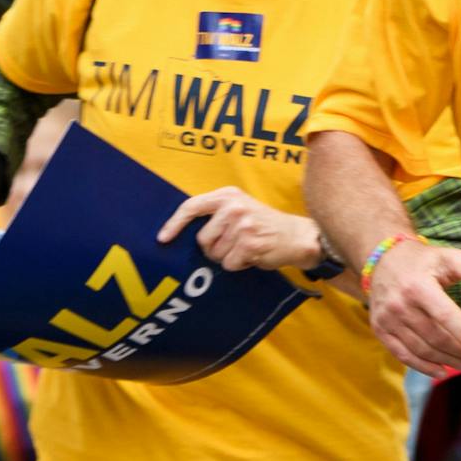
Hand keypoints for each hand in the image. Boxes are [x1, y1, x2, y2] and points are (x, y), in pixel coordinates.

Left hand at [157, 187, 318, 270]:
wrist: (297, 236)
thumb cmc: (264, 225)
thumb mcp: (241, 209)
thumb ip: (216, 214)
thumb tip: (179, 232)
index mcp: (229, 195)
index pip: (192, 206)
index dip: (174, 224)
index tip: (163, 238)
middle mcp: (234, 207)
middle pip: (202, 239)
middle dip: (214, 248)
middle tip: (235, 244)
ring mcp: (242, 225)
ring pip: (215, 254)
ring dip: (228, 257)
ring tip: (247, 247)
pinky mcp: (249, 244)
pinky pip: (229, 264)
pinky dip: (239, 265)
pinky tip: (253, 255)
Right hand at [366, 239, 460, 374]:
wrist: (383, 261)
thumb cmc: (424, 261)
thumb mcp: (447, 257)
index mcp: (418, 286)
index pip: (444, 315)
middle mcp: (399, 305)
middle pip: (434, 337)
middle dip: (459, 351)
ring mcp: (387, 320)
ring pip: (421, 349)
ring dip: (446, 361)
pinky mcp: (380, 330)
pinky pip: (403, 355)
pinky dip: (423, 367)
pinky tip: (442, 371)